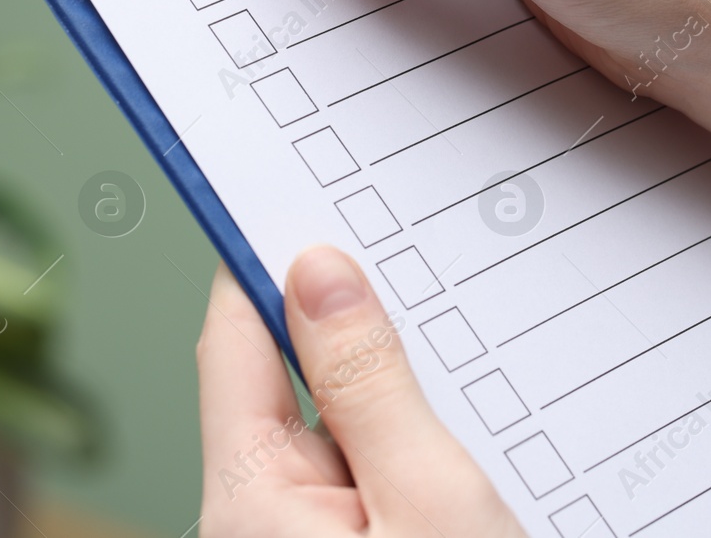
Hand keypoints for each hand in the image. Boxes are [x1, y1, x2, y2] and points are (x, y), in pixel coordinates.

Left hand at [197, 248, 524, 537]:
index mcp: (250, 501)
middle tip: (430, 285)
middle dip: (359, 331)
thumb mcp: (432, 501)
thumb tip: (322, 279)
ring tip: (476, 390)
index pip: (234, 340)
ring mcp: (305, 535)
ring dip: (402, 397)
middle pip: (296, 380)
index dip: (268, 264)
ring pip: (346, 426)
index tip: (309, 204)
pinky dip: (416, 445)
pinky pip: (372, 471)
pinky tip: (476, 446)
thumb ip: (373, 388)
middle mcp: (260, 517)